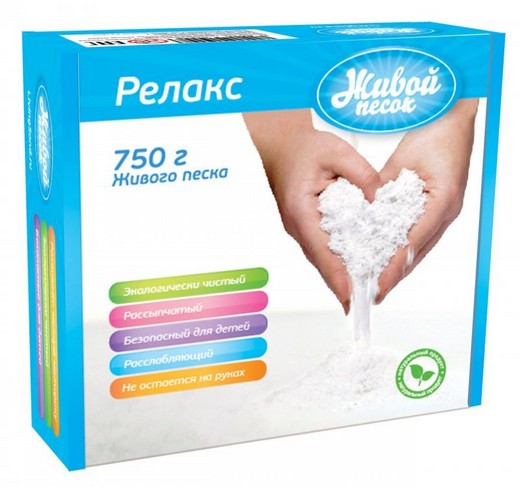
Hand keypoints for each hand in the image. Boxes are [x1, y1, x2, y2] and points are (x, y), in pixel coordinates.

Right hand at [244, 109, 380, 312]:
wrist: (283, 148)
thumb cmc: (305, 149)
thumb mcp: (337, 152)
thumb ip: (362, 174)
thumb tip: (379, 201)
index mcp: (301, 211)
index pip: (321, 250)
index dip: (337, 276)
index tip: (349, 296)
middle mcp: (296, 225)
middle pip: (320, 262)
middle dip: (340, 285)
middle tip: (360, 306)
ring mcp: (298, 229)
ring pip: (320, 259)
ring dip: (337, 277)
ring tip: (359, 295)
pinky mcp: (304, 227)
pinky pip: (320, 249)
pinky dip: (334, 263)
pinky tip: (350, 270)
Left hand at [376, 99, 477, 302]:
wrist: (451, 118)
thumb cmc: (434, 133)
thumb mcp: (402, 162)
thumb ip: (383, 189)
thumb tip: (366, 213)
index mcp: (442, 201)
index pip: (413, 243)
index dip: (394, 266)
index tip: (378, 284)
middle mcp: (447, 211)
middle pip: (418, 252)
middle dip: (395, 275)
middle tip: (375, 294)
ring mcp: (446, 211)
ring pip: (420, 247)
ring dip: (400, 266)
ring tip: (381, 284)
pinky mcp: (440, 208)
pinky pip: (421, 234)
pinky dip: (405, 249)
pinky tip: (391, 258)